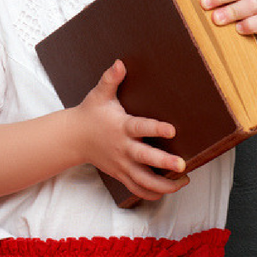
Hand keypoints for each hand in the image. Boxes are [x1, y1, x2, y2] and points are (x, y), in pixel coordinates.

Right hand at [72, 60, 189, 200]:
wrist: (73, 138)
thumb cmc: (91, 113)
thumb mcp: (99, 94)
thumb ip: (111, 79)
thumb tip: (120, 63)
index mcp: (120, 127)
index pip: (140, 128)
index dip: (156, 129)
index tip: (172, 129)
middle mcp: (122, 148)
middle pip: (144, 159)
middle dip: (164, 164)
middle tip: (182, 165)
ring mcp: (121, 164)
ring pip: (143, 180)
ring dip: (163, 185)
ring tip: (183, 181)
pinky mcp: (121, 174)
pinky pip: (137, 189)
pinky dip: (152, 193)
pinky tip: (169, 190)